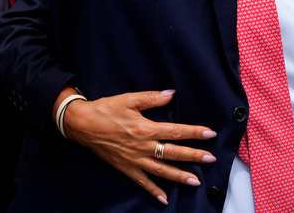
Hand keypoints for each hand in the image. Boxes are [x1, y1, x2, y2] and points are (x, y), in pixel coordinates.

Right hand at [62, 89, 216, 204]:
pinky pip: (142, 182)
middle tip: (211, 159)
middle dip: (194, 156)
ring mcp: (134, 160)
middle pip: (173, 153)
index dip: (194, 132)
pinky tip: (165, 199)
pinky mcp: (126, 168)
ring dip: (180, 176)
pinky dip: (154, 191)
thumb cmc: (106, 110)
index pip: (176, 131)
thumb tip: (171, 94)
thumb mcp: (129, 99)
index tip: (209, 133)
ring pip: (161, 170)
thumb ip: (151, 98)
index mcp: (145, 128)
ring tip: (196, 181)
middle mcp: (142, 146)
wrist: (82, 125)